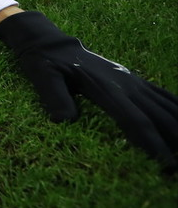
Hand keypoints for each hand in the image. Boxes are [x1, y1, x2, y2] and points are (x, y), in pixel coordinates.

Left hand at [0, 11, 177, 172]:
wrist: (53, 43)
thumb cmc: (46, 63)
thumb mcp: (42, 77)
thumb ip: (54, 97)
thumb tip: (63, 120)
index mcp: (105, 88)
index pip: (136, 120)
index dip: (153, 143)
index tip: (167, 165)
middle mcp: (125, 84)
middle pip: (159, 117)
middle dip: (175, 141)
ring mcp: (132, 81)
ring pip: (167, 106)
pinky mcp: (134, 80)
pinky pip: (163, 95)